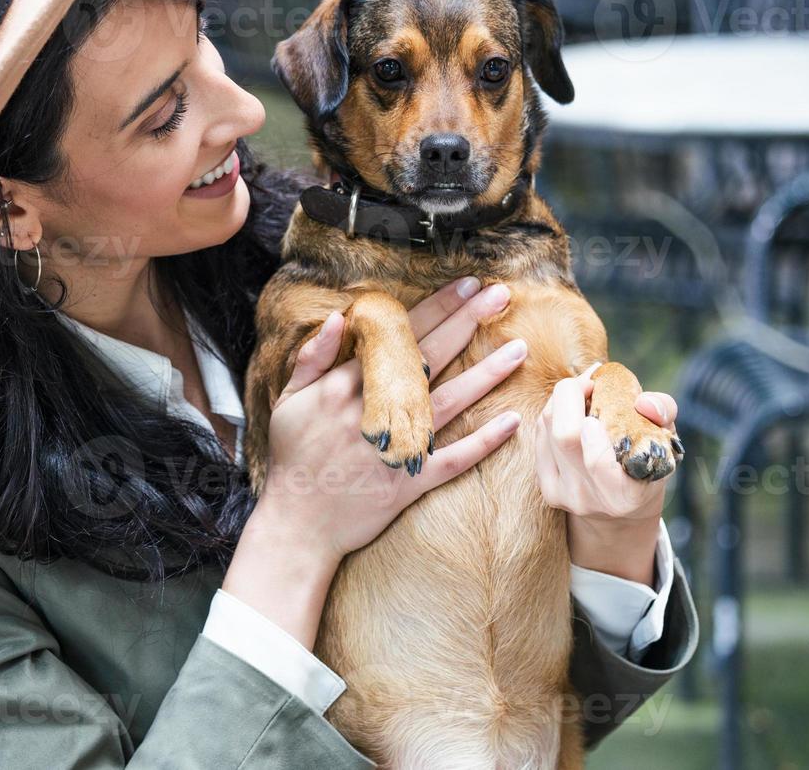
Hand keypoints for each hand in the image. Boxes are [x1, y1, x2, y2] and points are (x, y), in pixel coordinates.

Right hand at [224, 279, 525, 647]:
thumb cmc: (293, 458)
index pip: (398, 335)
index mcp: (344, 385)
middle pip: (429, 356)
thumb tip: (335, 320)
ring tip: (519, 348)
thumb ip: (311, 359)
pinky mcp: (409, 481)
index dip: (435, 308)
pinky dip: (483, 442)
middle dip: (467, 322)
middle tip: (501, 295)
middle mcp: (375, 410)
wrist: (297, 524)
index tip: (465, 285)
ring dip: (486, 374)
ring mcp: (396, 446)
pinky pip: (453, 460)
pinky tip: (512, 422)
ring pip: (449, 402)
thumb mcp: (289, 402)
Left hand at [536, 364, 677, 585]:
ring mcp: (563, 494)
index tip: (599, 399)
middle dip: (570, 397)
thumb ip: (663, 413)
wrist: (620, 508)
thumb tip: (644, 402)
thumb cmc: (646, 461)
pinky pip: (539, 435)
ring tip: (582, 395)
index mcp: (626, 495)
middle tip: (588, 383)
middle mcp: (590, 499)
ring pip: (547, 429)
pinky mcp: (546, 487)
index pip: (599, 464)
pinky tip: (568, 413)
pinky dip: (551, 416)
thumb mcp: (665, 439)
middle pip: (565, 436)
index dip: (593, 431)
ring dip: (561, 402)